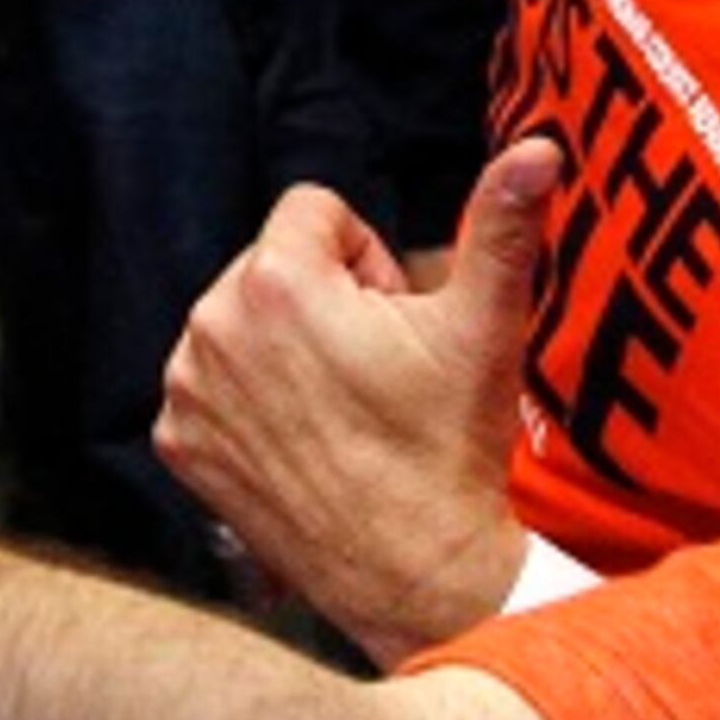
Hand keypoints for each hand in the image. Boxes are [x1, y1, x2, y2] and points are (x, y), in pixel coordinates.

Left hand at [157, 141, 558, 667]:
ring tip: (342, 407)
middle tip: (374, 369)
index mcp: (276, 280)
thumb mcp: (484, 326)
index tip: (396, 319)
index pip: (315, 210)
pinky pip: (211, 384)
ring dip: (285, 346)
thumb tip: (541, 147)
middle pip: (273, 264)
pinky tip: (303, 440)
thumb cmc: (451, 446)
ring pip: (241, 321)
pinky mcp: (178, 442)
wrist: (417, 572)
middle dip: (324, 299)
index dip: (368, 258)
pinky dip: (250, 400)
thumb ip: (502, 223)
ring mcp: (186, 390)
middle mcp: (210, 326)